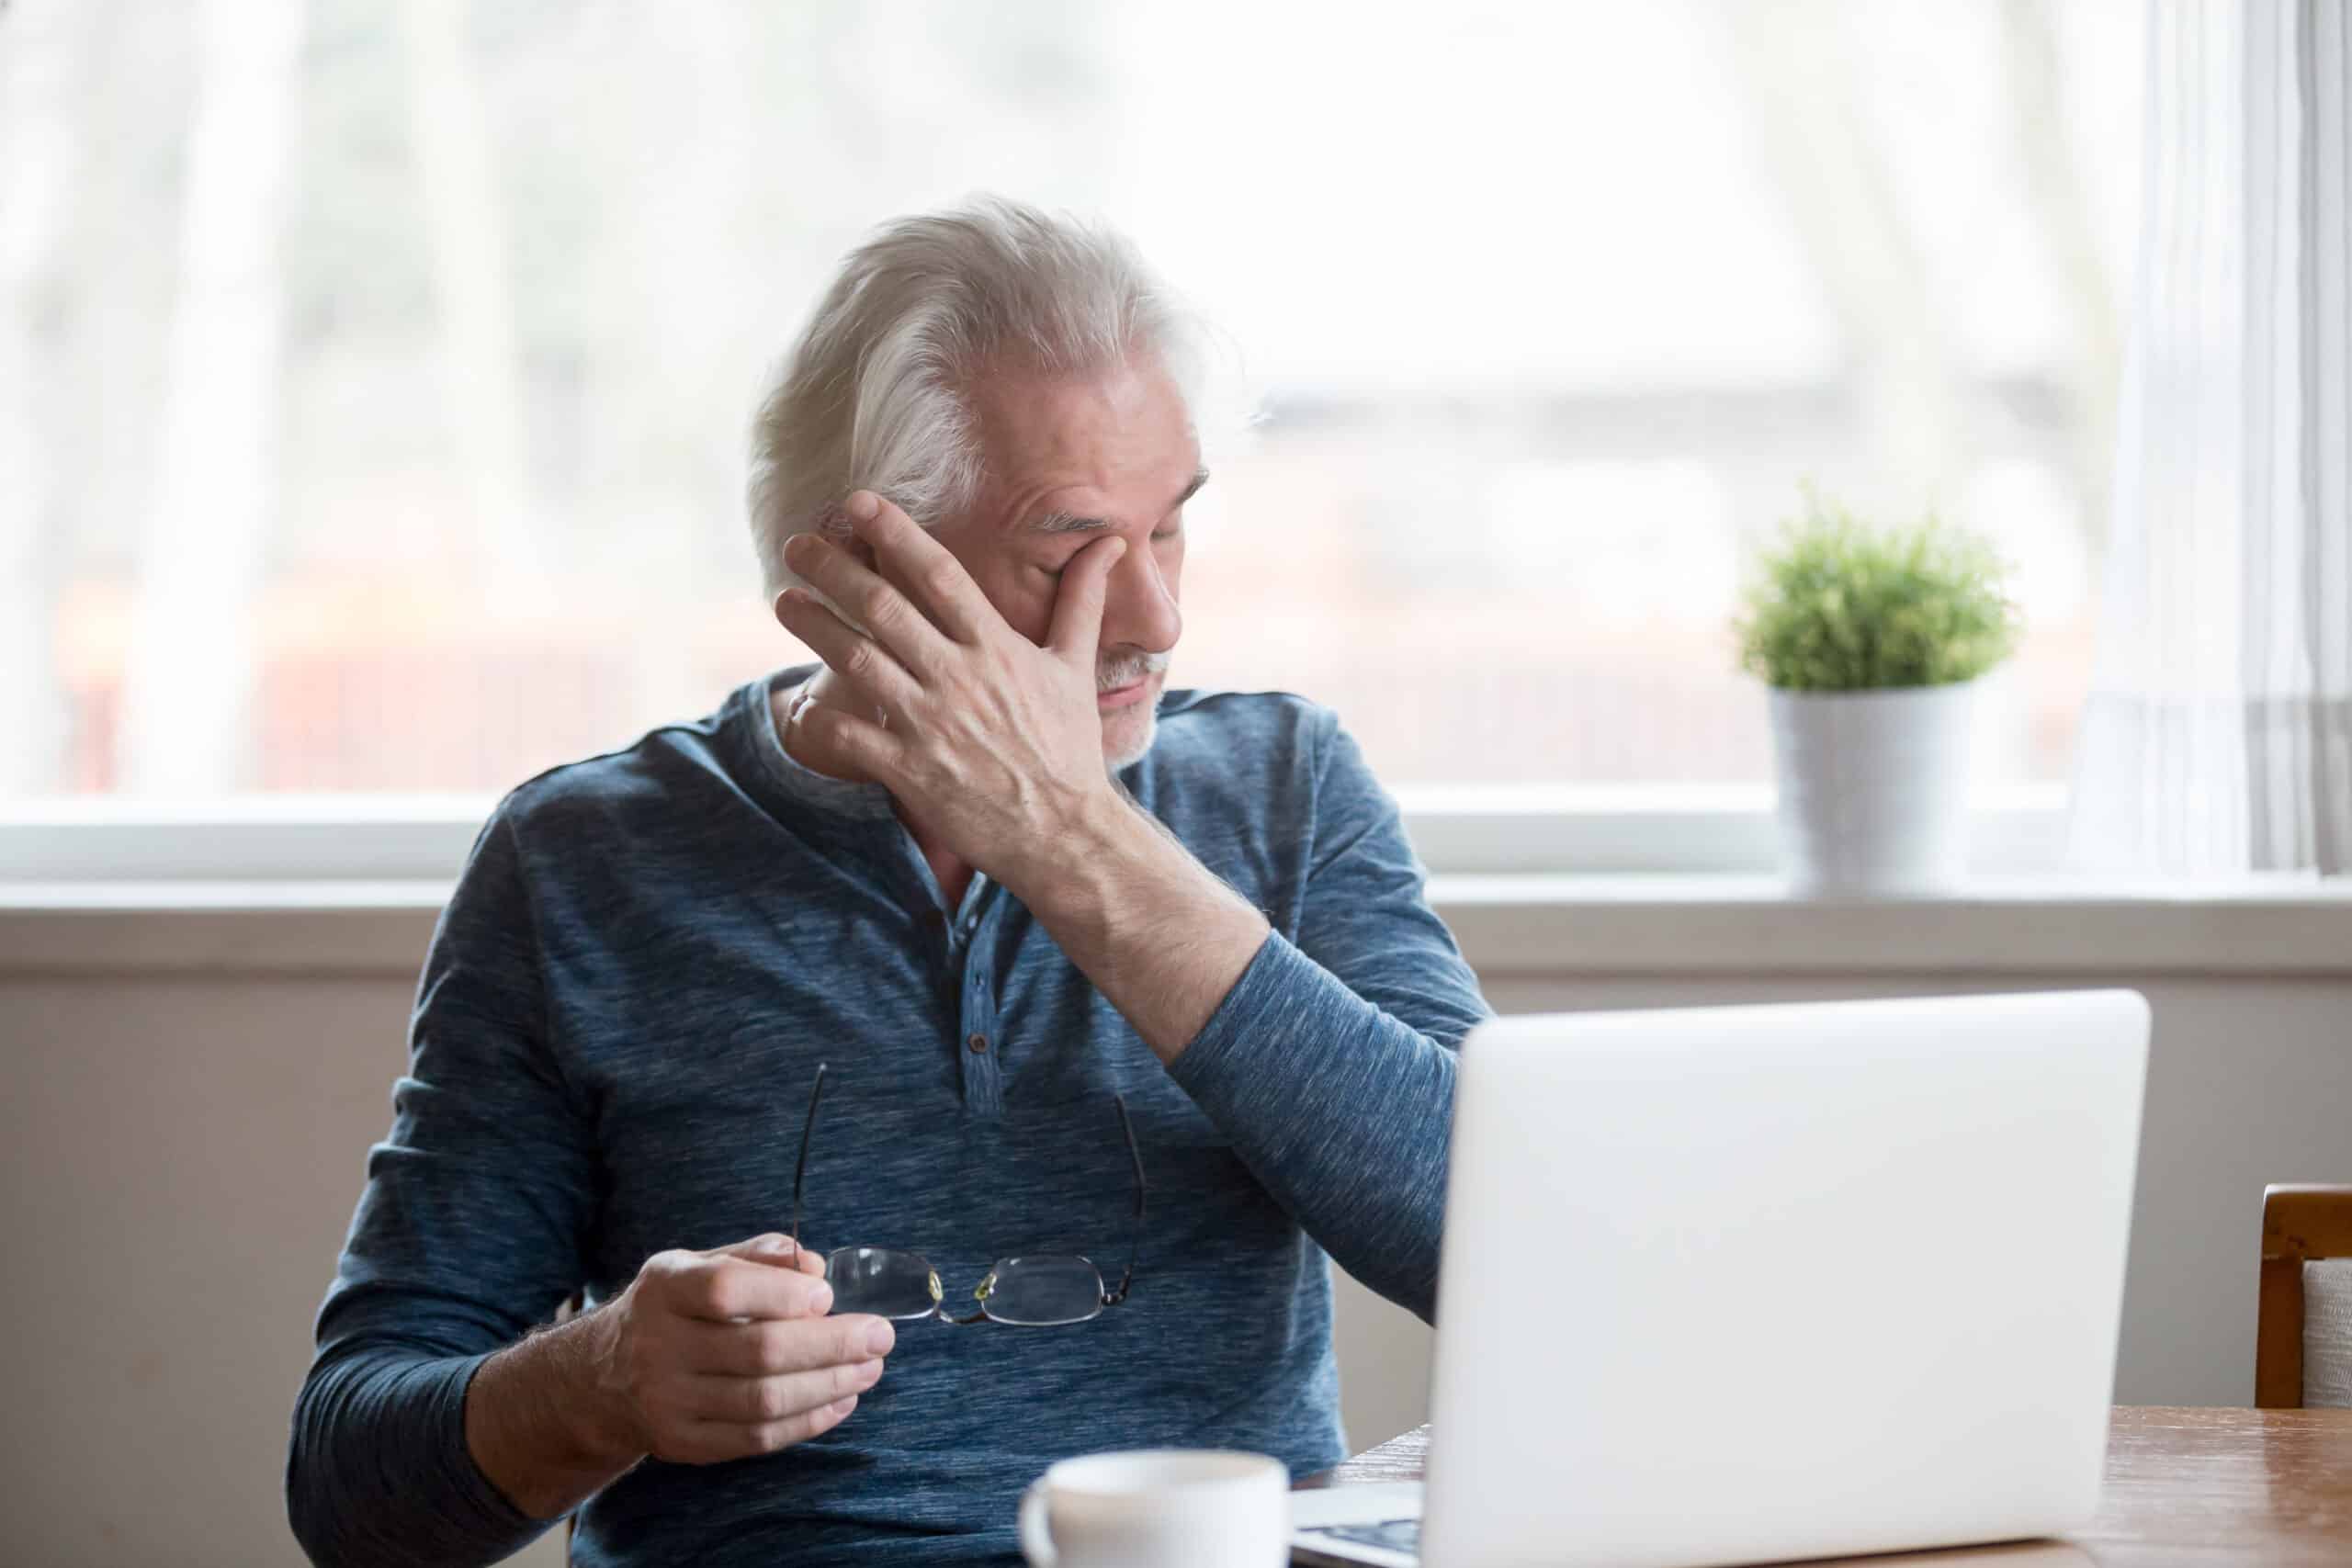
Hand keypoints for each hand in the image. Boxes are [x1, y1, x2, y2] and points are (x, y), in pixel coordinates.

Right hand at [584, 1232, 894, 1465]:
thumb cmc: (674, 1309)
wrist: (605, 1377)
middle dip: (831, 1344)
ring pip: (763, 1402)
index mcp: (665, 1290)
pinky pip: (757, 1439)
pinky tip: (842, 1399)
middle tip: (880, 1335)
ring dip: (830, 1385)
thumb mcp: (699, 1264)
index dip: (782, 1293)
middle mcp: (659, 1347)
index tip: (828, 1295)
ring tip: (870, 1367)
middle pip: (757, 1352)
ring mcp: (669, 1402)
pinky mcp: (684, 1444)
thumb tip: (814, 1265)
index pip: (723, 1290)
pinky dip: (809, 1421)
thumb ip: (757, 1256)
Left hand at [773, 490, 1129, 889]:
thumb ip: (1082, 600)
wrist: (1064, 832)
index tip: (858, 502)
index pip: (937, 573)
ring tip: (784, 600)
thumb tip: (1111, 542)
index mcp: (995, 646)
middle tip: (796, 543)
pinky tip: (801, 697)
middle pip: (881, 607)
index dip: (894, 532)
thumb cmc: (1069, 747)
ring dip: (812, 625)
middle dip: (832, 568)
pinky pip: (848, 734)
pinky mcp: (910, 769)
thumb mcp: (1075, 667)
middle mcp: (958, 677)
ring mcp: (930, 724)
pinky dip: (820, 714)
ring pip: (856, 659)